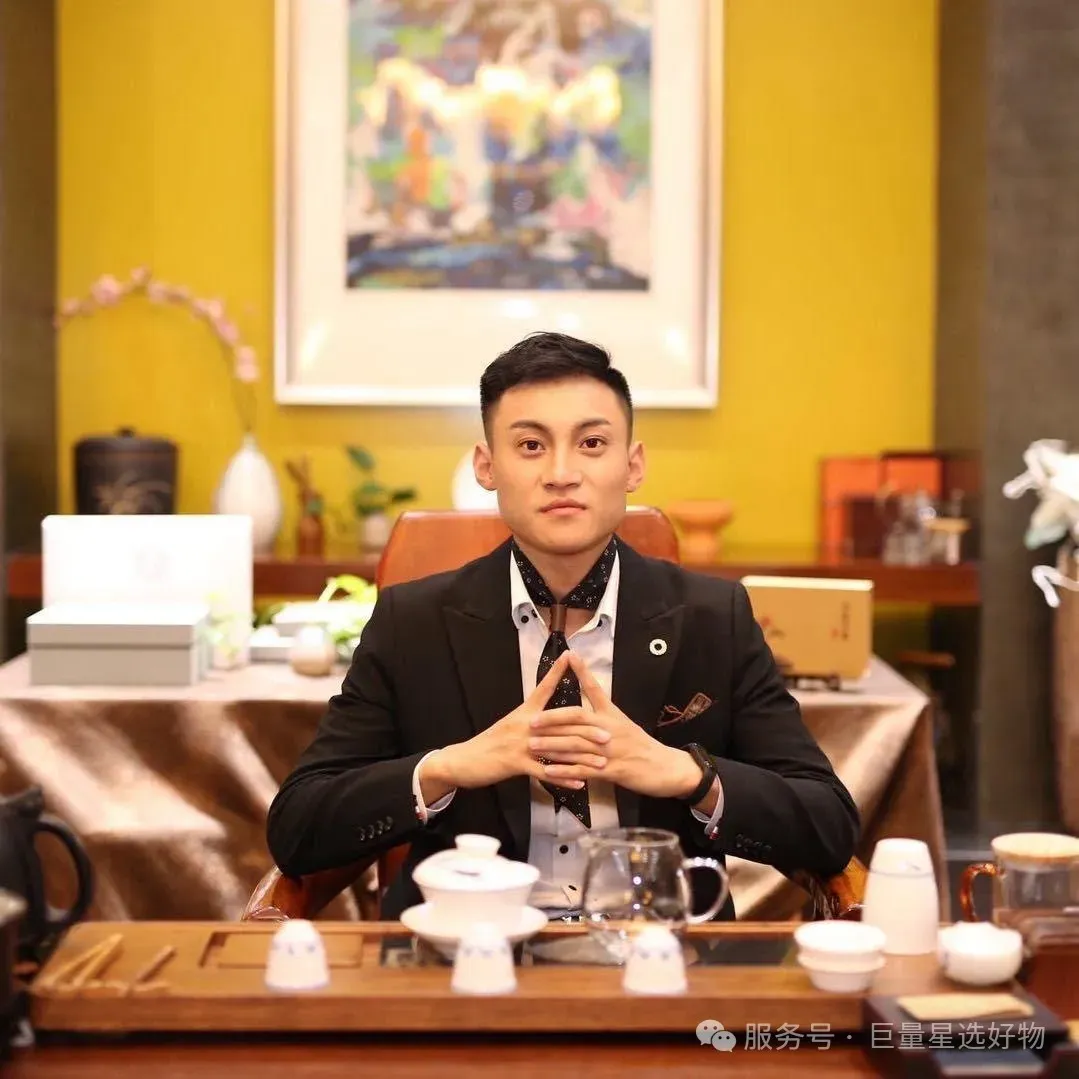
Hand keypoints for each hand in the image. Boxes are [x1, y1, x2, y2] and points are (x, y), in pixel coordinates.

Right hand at [424, 651, 610, 792]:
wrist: (463, 760)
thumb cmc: (487, 744)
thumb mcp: (508, 727)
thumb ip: (529, 722)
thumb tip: (547, 719)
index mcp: (523, 713)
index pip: (543, 688)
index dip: (556, 672)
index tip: (570, 657)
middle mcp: (524, 725)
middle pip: (560, 723)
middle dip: (586, 728)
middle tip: (609, 733)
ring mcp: (520, 744)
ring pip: (557, 749)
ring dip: (581, 757)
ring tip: (601, 762)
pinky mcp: (515, 764)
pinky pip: (544, 772)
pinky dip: (562, 777)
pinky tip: (578, 782)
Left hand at [529, 653, 705, 799]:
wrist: (665, 768)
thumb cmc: (643, 746)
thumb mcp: (625, 724)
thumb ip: (605, 716)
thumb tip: (586, 707)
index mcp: (613, 714)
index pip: (595, 689)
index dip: (583, 672)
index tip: (571, 656)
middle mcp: (610, 728)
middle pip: (577, 718)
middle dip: (552, 719)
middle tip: (531, 720)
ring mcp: (610, 750)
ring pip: (576, 744)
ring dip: (553, 745)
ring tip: (533, 745)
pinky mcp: (610, 770)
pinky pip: (583, 769)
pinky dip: (565, 770)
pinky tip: (549, 771)